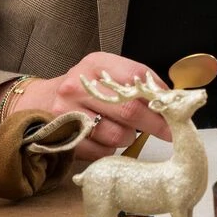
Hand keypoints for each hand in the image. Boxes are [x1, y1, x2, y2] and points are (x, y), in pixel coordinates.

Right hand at [11, 52, 171, 159]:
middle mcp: (78, 86)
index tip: (176, 108)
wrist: (39, 101)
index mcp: (95, 64)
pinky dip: (110, 149)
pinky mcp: (63, 139)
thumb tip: (172, 99)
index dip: (160, 95)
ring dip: (129, 137)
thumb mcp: (105, 73)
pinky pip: (103, 152)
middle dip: (156, 124)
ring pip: (119, 135)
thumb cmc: (84, 89)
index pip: (136, 77)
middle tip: (171, 132)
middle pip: (130, 110)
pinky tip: (103, 138)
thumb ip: (135, 82)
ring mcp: (68, 113)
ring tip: (120, 128)